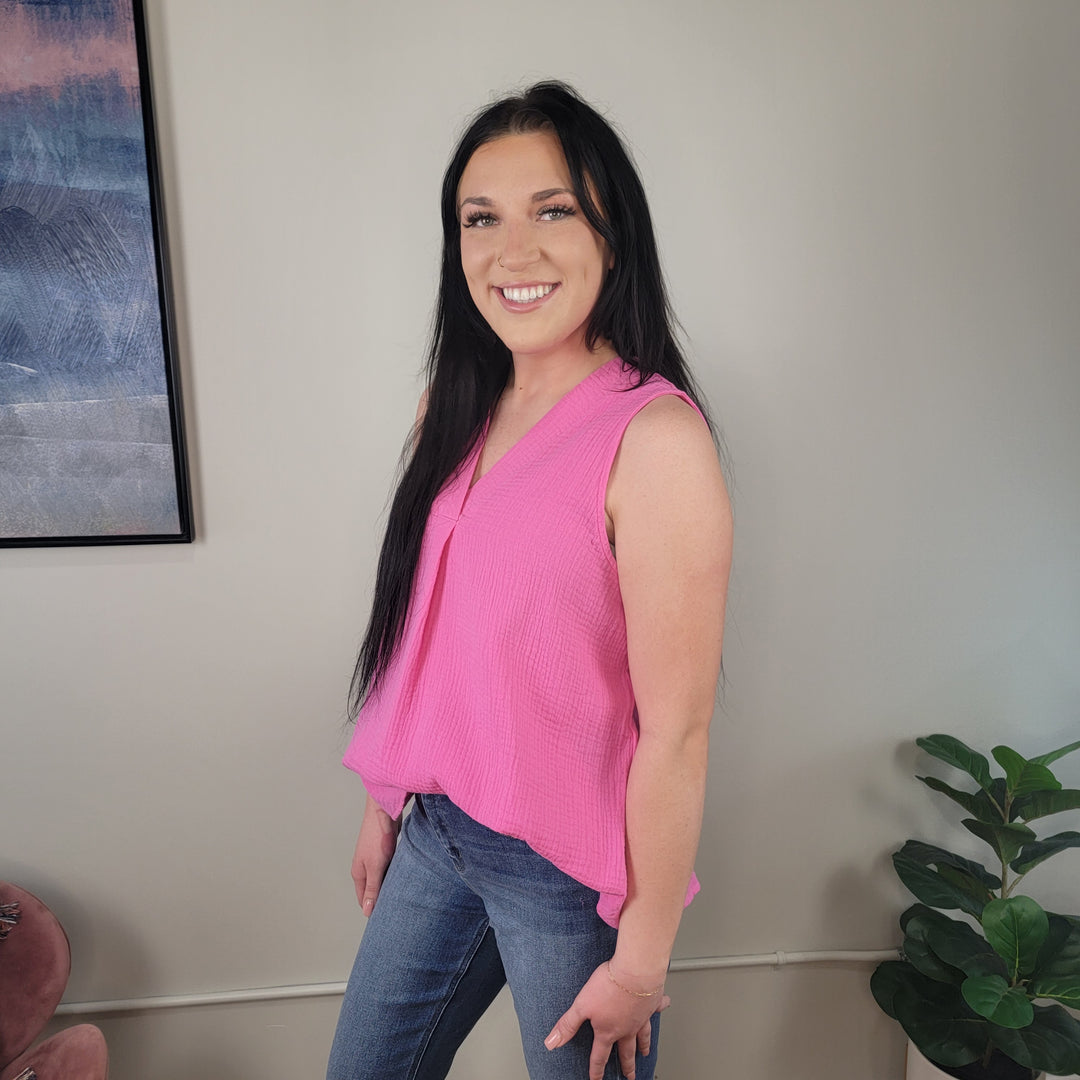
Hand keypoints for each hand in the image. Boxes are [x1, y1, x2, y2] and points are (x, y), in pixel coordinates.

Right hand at [350, 794, 399, 915]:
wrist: (385, 809)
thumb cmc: (378, 836)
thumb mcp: (375, 866)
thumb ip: (372, 888)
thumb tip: (367, 911)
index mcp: (359, 873)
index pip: (363, 899)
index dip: (372, 910)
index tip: (385, 922)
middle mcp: (365, 867)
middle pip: (372, 889)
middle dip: (382, 899)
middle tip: (397, 912)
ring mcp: (375, 857)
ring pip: (382, 878)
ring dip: (390, 886)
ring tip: (403, 898)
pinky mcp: (385, 850)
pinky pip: (390, 868)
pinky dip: (396, 874)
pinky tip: (406, 878)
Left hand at [544, 962, 669, 1079]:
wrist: (635, 971)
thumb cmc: (609, 986)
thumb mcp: (581, 1005)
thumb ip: (567, 1025)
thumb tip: (551, 1043)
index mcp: (608, 1030)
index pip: (599, 1055)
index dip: (596, 1070)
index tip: (596, 1079)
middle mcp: (626, 1028)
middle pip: (626, 1052)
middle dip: (627, 1066)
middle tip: (630, 1076)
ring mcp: (641, 1017)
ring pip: (643, 1036)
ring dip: (643, 1045)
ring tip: (645, 1052)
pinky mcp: (652, 1001)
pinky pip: (657, 1008)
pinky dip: (662, 1008)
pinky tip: (665, 1005)